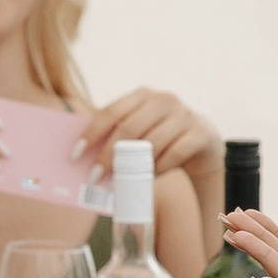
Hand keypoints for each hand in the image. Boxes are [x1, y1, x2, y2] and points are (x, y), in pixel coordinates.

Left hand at [80, 87, 219, 186]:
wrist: (202, 144)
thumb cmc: (161, 140)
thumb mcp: (141, 132)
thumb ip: (118, 138)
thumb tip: (84, 161)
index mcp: (143, 95)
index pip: (111, 111)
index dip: (92, 133)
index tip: (75, 154)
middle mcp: (164, 99)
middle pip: (129, 128)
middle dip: (108, 155)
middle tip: (94, 178)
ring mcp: (184, 114)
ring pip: (152, 142)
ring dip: (133, 166)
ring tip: (118, 183)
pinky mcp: (200, 132)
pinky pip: (174, 153)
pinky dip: (159, 167)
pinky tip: (149, 178)